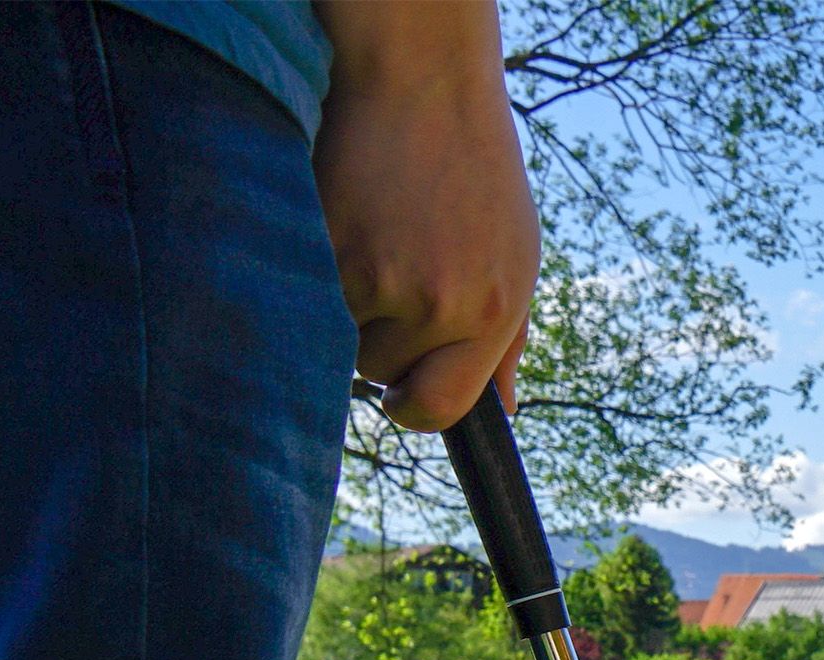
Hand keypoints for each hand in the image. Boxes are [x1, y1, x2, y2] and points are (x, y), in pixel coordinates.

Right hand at [312, 0, 536, 430]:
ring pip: (339, 331)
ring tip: (371, 235)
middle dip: (377, 337)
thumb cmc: (474, 169)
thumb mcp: (515, 255)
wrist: (424, 81)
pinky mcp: (329, 246)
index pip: (441, 408)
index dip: (413, 406)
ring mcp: (383, 278)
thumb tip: (500, 412)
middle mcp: (444, 304)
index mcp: (494, 312)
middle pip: (381, 372)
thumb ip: (503, 340)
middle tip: (387, 273)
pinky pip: (308, 293)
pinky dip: (317, 267)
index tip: (400, 391)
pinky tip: (346, 219)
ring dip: (344, 301)